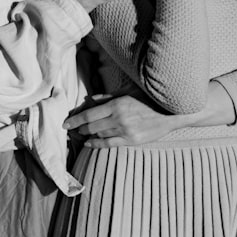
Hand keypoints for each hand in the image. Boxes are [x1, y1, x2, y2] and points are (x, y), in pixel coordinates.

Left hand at [63, 94, 182, 147]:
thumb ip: (108, 97)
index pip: (89, 114)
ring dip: (88, 135)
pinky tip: (89, 143)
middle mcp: (119, 118)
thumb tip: (91, 99)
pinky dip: (97, 144)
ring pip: (99, 135)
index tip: (65, 123)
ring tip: (81, 134)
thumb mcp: (128, 92)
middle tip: (72, 129)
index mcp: (117, 104)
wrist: (171, 112)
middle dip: (80, 128)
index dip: (75, 119)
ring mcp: (125, 131)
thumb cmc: (149, 99)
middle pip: (91, 126)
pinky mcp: (132, 140)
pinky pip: (109, 144)